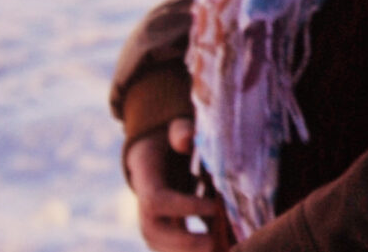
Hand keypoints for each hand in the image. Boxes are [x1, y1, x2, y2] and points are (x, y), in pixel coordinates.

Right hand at [128, 118, 231, 250]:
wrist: (156, 155)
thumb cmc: (169, 139)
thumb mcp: (174, 127)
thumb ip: (180, 130)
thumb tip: (187, 139)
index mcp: (145, 178)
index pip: (157, 200)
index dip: (184, 207)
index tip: (214, 207)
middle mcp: (143, 207)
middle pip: (152, 233)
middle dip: (183, 243)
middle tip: (214, 244)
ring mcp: (153, 223)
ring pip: (163, 246)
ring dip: (190, 251)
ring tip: (223, 250)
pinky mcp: (166, 233)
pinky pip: (177, 248)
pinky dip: (198, 249)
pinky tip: (224, 246)